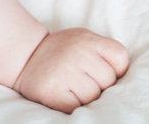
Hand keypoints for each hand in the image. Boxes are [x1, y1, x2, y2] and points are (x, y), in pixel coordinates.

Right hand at [12, 28, 128, 112]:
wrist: (26, 58)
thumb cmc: (61, 51)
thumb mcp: (83, 40)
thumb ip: (103, 52)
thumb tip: (123, 78)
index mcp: (88, 40)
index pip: (120, 57)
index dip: (117, 68)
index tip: (104, 70)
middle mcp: (78, 54)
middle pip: (108, 80)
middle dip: (100, 84)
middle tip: (83, 78)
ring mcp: (65, 73)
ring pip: (94, 97)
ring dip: (86, 97)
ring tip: (72, 86)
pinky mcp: (54, 93)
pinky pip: (77, 108)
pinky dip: (74, 105)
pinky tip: (65, 94)